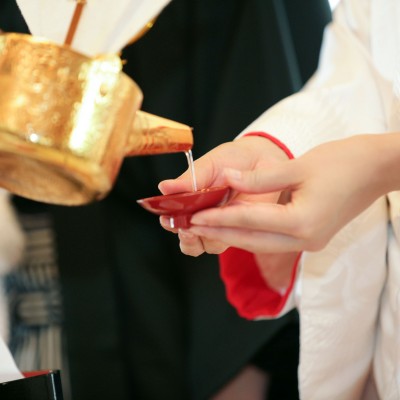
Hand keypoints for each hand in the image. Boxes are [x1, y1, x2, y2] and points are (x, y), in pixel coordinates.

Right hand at [158, 135, 289, 255]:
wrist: (263, 157)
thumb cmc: (233, 159)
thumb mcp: (209, 165)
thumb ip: (190, 179)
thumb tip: (163, 187)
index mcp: (192, 201)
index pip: (175, 219)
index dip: (170, 222)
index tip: (166, 218)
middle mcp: (205, 217)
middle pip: (189, 240)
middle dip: (185, 238)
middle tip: (185, 228)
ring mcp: (223, 224)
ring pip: (208, 245)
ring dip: (201, 240)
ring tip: (201, 229)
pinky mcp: (242, 228)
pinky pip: (231, 239)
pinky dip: (225, 236)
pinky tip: (224, 225)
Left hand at [185, 133, 399, 253]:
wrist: (377, 169)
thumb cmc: (344, 162)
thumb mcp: (298, 166)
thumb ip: (259, 178)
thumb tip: (227, 179)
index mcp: (302, 222)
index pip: (249, 221)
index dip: (219, 218)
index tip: (195, 217)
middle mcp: (305, 239)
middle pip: (252, 240)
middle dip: (220, 232)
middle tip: (193, 226)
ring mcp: (309, 242)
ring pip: (261, 243)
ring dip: (234, 235)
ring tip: (208, 227)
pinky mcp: (310, 237)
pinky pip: (273, 240)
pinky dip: (251, 233)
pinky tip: (236, 226)